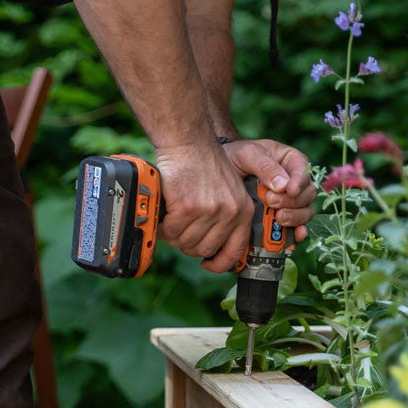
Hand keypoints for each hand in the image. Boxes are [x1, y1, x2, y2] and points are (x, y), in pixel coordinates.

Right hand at [155, 143, 254, 273]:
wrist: (189, 142)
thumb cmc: (205, 165)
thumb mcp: (230, 190)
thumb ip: (227, 217)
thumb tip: (212, 248)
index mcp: (243, 211)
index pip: (235, 252)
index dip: (219, 264)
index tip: (208, 264)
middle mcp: (229, 213)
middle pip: (205, 250)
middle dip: (189, 245)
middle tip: (180, 232)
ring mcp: (209, 211)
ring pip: (186, 242)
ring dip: (174, 236)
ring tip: (172, 221)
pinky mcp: (187, 207)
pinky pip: (171, 231)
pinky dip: (164, 226)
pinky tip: (165, 214)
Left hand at [220, 138, 314, 241]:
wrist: (218, 174)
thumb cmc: (237, 158)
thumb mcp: (247, 154)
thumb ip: (264, 166)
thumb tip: (283, 186)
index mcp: (290, 161)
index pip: (304, 171)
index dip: (300, 182)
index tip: (290, 190)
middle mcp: (295, 182)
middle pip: (307, 194)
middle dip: (292, 201)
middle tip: (270, 201)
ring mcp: (291, 202)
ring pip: (306, 212)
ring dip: (296, 217)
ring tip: (278, 218)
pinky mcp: (284, 217)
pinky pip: (298, 227)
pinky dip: (298, 233)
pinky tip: (294, 235)